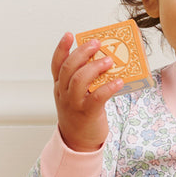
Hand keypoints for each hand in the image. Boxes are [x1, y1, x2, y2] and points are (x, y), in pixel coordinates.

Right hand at [51, 33, 123, 152]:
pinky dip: (108, 87)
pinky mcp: (87, 113)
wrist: (78, 142)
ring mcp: (73, 103)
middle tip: (96, 43)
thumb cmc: (80, 113)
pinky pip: (97, 97)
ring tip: (109, 60)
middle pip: (68, 68)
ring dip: (95, 67)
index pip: (57, 64)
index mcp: (59, 86)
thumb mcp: (75, 94)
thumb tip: (103, 59)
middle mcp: (63, 93)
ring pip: (79, 80)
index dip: (62, 48)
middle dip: (82, 53)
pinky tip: (119, 81)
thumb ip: (84, 79)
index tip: (69, 34)